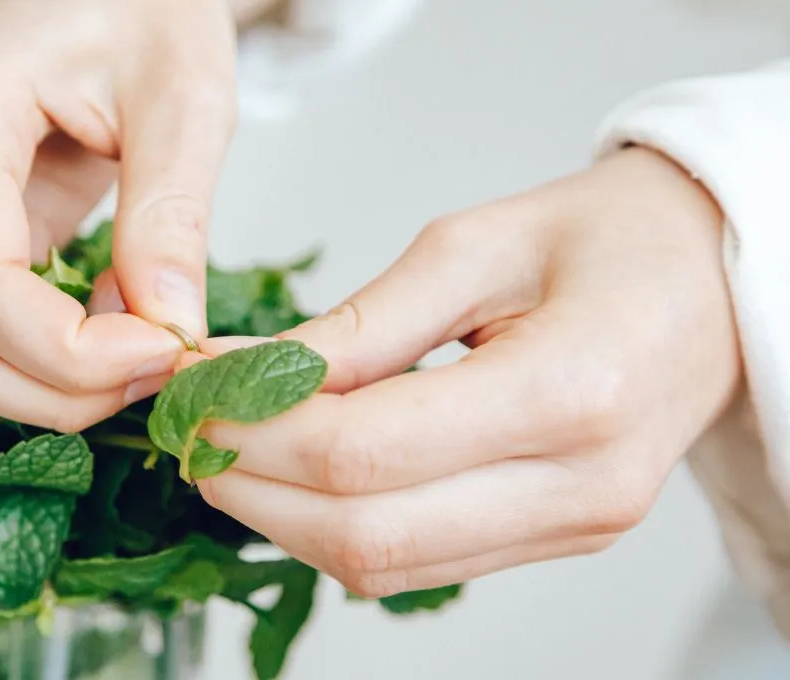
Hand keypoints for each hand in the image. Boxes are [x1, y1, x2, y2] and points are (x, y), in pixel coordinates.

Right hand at [0, 0, 252, 431]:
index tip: (162, 355)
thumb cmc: (140, 7)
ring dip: (30, 385)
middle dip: (47, 389)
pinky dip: (22, 358)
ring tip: (129, 353)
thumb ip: (171, 215)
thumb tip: (169, 331)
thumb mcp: (185, 97)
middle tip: (152, 376)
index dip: (68, 354)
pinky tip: (99, 330)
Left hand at [193, 147, 741, 596]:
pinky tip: (294, 475)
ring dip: (282, 519)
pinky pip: (416, 565)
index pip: (365, 452)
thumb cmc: (607, 241)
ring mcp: (570, 529)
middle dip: (252, 487)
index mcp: (570, 393)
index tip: (193, 392)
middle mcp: (579, 488)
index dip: (255, 430)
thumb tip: (248, 374)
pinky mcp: (552, 540)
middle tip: (191, 429)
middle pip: (363, 533)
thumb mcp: (477, 245)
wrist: (711, 284)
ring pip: (381, 567)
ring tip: (229, 450)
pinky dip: (335, 528)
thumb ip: (362, 325)